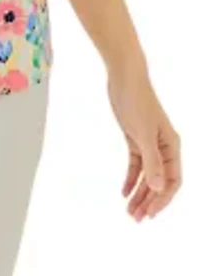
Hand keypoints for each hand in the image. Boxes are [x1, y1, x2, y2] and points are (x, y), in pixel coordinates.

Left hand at [107, 66, 181, 220]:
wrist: (124, 78)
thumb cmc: (137, 101)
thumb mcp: (143, 133)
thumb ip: (152, 161)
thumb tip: (159, 188)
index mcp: (172, 147)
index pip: (173, 181)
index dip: (163, 200)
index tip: (150, 214)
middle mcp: (163, 148)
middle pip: (159, 182)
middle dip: (149, 201)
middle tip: (135, 218)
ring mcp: (149, 144)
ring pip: (147, 175)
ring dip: (139, 193)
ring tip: (129, 212)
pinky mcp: (135, 138)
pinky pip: (135, 165)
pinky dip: (131, 178)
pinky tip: (124, 192)